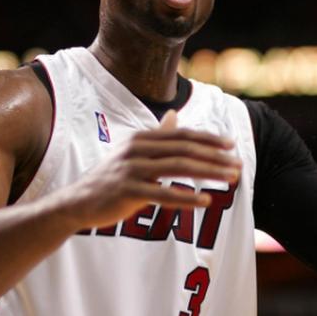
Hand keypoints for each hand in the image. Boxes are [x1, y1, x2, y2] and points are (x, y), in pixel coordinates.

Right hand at [66, 110, 241, 229]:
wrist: (79, 201)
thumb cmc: (111, 177)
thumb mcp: (134, 151)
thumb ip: (157, 135)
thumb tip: (174, 115)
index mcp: (142, 138)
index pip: (182, 135)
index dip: (208, 138)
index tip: (231, 144)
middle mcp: (137, 149)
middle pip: (184, 150)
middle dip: (215, 157)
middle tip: (238, 165)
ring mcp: (132, 169)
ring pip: (178, 168)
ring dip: (208, 173)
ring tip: (230, 180)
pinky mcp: (127, 191)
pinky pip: (162, 194)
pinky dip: (185, 197)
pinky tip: (204, 201)